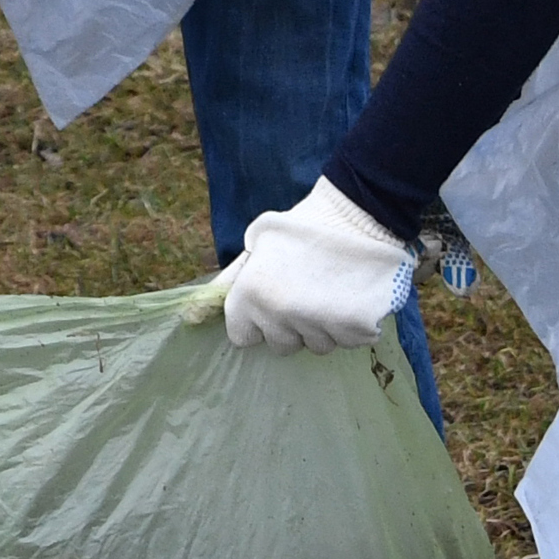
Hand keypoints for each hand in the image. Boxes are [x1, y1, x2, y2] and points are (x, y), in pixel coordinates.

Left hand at [222, 179, 413, 351]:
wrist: (361, 212)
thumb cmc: (305, 226)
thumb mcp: (258, 242)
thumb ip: (232, 280)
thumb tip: (197, 312)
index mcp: (251, 294)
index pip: (242, 336)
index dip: (257, 322)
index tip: (272, 305)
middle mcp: (281, 315)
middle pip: (281, 344)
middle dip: (291, 326)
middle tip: (308, 293)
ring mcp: (319, 325)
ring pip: (318, 345)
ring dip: (324, 327)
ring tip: (334, 291)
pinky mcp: (356, 329)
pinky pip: (350, 341)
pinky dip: (354, 326)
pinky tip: (355, 295)